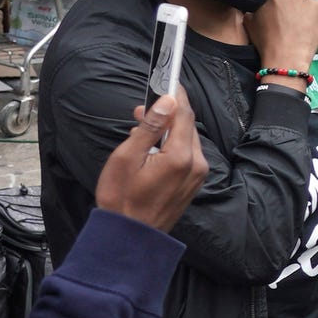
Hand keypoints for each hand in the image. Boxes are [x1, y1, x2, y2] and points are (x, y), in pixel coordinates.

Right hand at [92, 85, 206, 230]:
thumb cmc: (121, 199)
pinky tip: (152, 145)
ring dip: (168, 129)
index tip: (168, 80)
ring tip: (142, 124)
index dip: (176, 95)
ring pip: (187, 140)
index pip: (184, 114)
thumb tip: (167, 101)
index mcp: (181, 156)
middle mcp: (196, 164)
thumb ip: (149, 127)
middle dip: (168, 112)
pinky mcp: (193, 183)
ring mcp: (197, 176)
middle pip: (187, 126)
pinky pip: (186, 155)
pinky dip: (172, 145)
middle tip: (144, 106)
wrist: (129, 237)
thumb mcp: (127, 158)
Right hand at [248, 0, 317, 71]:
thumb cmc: (267, 41)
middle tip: (284, 19)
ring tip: (295, 25)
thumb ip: (252, 8)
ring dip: (299, 8)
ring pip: (302, 0)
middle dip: (287, 3)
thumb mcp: (249, 21)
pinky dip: (311, 15)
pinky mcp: (317, 6)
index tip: (274, 10)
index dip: (273, 1)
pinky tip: (304, 26)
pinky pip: (314, 7)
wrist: (286, 56)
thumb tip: (254, 7)